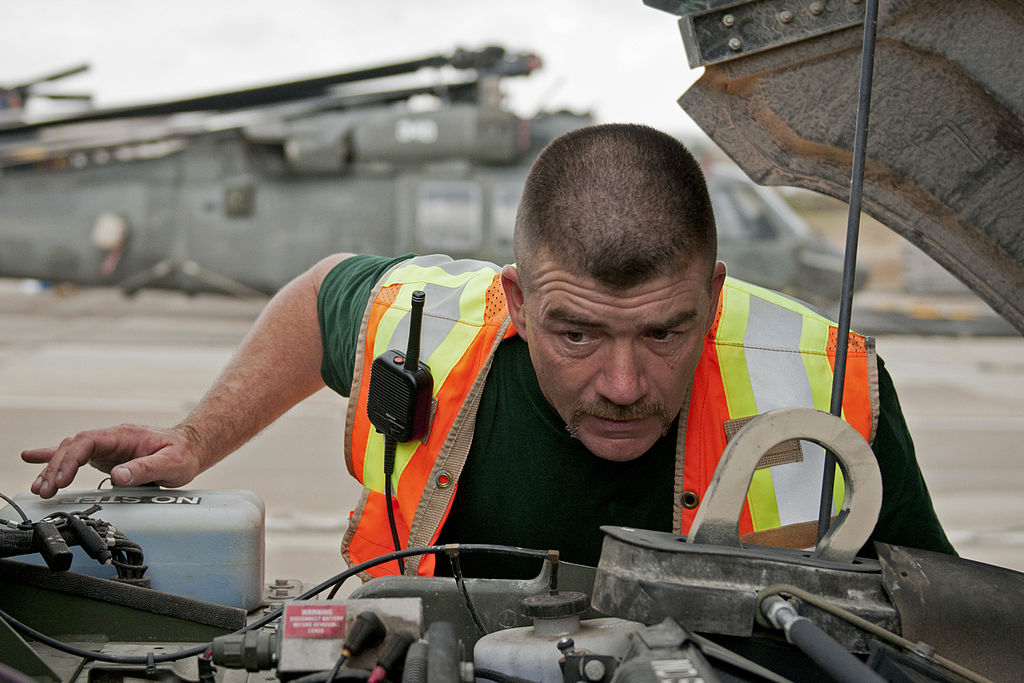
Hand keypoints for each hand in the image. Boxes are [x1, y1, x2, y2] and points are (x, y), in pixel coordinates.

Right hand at [21, 424, 203, 498]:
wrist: (190, 449)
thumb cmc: (182, 454)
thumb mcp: (171, 463)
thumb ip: (145, 469)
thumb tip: (119, 475)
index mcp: (124, 435)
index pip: (88, 441)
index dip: (71, 458)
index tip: (62, 478)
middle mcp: (111, 438)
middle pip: (73, 447)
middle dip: (56, 467)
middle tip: (46, 489)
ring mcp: (107, 447)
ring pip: (71, 452)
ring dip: (53, 469)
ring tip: (39, 488)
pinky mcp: (105, 456)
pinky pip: (76, 455)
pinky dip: (54, 458)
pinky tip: (33, 459)